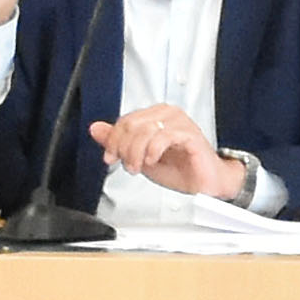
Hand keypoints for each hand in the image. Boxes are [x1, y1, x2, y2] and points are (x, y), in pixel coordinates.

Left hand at [96, 103, 240, 201]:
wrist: (204, 185)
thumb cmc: (179, 170)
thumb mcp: (139, 156)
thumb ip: (118, 142)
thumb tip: (96, 129)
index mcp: (154, 116)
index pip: (124, 120)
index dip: (112, 140)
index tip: (110, 157)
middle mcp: (166, 114)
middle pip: (131, 124)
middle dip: (124, 148)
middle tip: (128, 165)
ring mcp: (179, 122)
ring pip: (144, 130)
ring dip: (136, 152)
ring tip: (139, 166)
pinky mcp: (189, 133)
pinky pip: (163, 136)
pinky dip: (152, 151)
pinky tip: (152, 161)